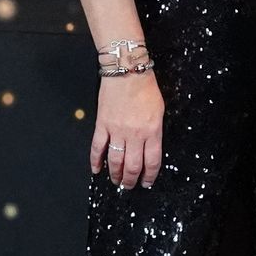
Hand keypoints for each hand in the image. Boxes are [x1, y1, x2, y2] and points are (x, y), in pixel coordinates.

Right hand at [90, 74, 163, 188]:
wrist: (127, 70)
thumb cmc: (145, 87)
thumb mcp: (159, 110)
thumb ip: (155, 131)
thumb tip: (150, 146)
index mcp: (152, 131)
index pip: (152, 161)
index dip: (149, 176)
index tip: (147, 182)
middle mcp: (135, 135)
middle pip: (132, 166)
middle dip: (130, 180)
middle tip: (129, 185)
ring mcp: (117, 131)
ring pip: (115, 161)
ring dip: (115, 175)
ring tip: (116, 181)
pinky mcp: (102, 125)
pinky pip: (98, 148)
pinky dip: (96, 161)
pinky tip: (96, 170)